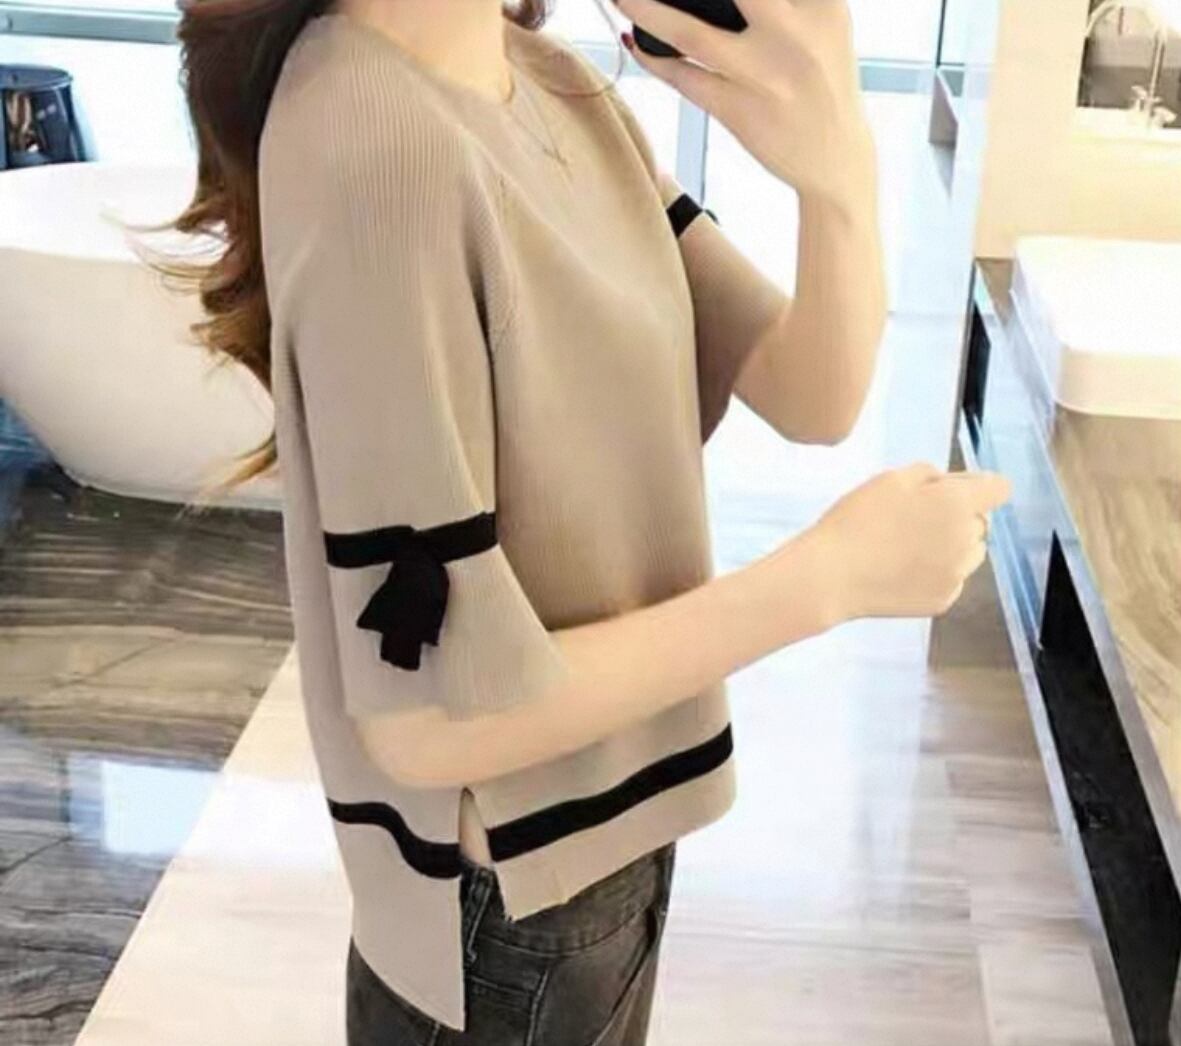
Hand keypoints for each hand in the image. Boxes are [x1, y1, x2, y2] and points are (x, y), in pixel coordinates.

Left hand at [613, 0, 875, 206]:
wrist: (835, 157)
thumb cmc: (822, 79)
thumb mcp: (825, 21)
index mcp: (821, 2)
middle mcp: (793, 33)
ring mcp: (762, 74)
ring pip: (689, 32)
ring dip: (644, 8)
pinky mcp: (738, 110)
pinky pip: (682, 77)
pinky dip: (652, 56)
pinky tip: (633, 38)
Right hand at [803, 462, 1012, 620]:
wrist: (831, 575)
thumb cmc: (856, 520)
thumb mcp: (890, 479)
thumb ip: (931, 474)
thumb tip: (950, 485)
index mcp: (957, 504)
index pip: (999, 488)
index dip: (978, 486)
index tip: (951, 492)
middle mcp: (968, 540)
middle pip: (980, 521)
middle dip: (957, 516)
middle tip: (913, 520)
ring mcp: (958, 574)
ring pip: (971, 552)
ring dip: (951, 546)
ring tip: (907, 548)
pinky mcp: (944, 600)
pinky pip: (952, 578)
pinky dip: (935, 573)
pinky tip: (901, 571)